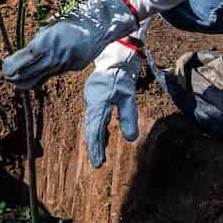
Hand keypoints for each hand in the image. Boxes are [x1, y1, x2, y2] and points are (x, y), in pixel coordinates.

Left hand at [1, 0, 136, 91]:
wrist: (97, 27)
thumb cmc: (69, 24)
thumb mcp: (49, 30)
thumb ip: (36, 45)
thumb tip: (20, 59)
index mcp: (47, 42)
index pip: (24, 59)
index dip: (12, 66)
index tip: (4, 67)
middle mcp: (55, 55)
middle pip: (28, 73)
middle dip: (14, 76)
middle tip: (6, 75)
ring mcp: (63, 64)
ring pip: (38, 79)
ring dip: (24, 80)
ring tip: (15, 80)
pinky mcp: (70, 69)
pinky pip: (50, 76)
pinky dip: (38, 78)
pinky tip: (31, 78)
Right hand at [84, 39, 145, 166]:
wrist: (114, 58)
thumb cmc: (121, 77)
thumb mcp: (128, 97)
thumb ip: (129, 117)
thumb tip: (131, 139)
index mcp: (97, 104)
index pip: (95, 130)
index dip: (96, 148)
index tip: (98, 163)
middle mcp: (91, 104)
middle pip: (91, 129)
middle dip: (94, 147)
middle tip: (97, 164)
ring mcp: (91, 101)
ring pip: (92, 124)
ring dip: (96, 139)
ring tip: (100, 155)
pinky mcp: (94, 99)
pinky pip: (94, 118)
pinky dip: (98, 129)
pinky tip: (103, 138)